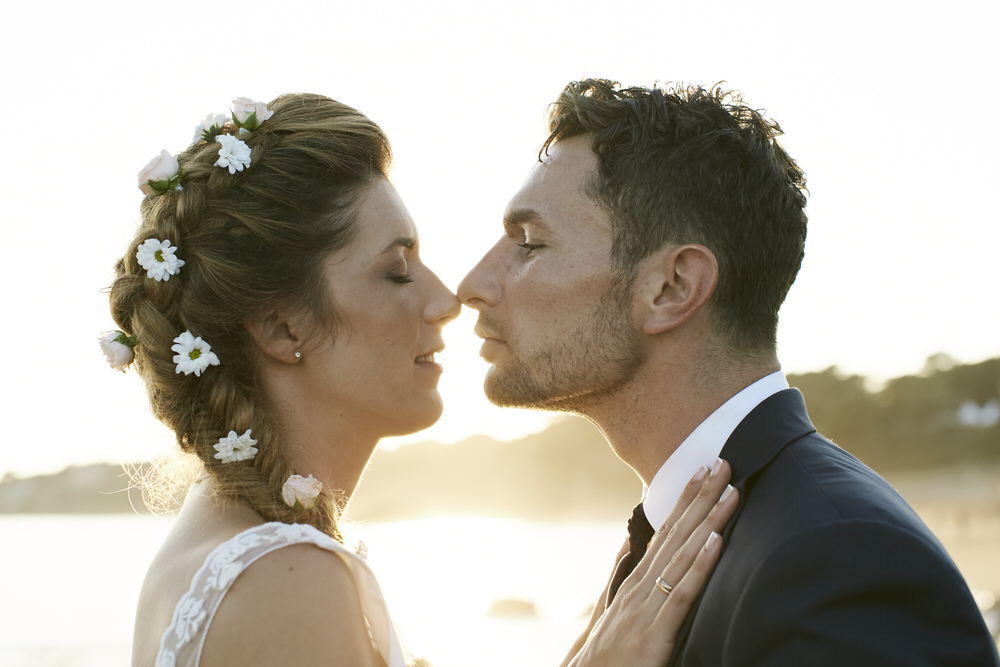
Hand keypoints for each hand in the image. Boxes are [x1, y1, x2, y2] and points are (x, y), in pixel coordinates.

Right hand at [569, 459, 738, 666]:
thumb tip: (635, 547)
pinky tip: (716, 543)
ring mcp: (647, 608)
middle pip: (676, 534)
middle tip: (722, 461)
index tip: (702, 470)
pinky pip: (682, 595)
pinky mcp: (656, 634)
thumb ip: (627, 580)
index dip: (685, 500)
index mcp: (636, 583)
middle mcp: (641, 587)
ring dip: (708, 521)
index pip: (665, 532)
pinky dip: (700, 567)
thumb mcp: (618, 614)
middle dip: (701, 497)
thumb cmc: (606, 659)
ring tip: (730, 492)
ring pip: (683, 556)